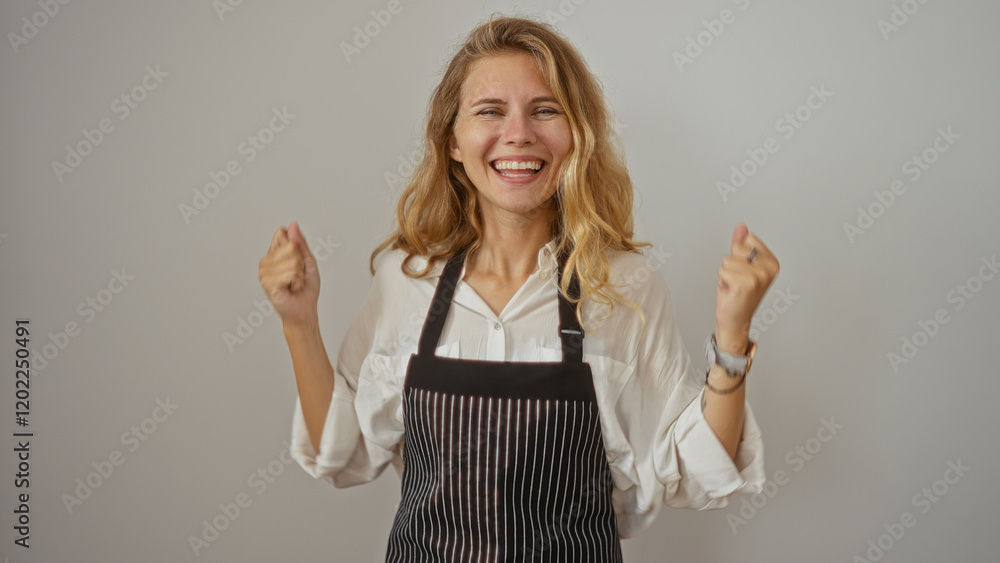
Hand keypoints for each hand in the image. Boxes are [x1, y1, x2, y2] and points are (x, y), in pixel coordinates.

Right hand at [258, 221, 320, 327]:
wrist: (304, 310)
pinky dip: (296, 282)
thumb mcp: (307, 260)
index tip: (298, 262)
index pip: (284, 234)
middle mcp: (265, 261)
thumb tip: (292, 224)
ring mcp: (264, 272)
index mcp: (273, 253)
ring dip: (299, 275)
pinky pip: (290, 273)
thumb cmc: (305, 288)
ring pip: (292, 261)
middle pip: (291, 247)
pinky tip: (291, 288)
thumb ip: (299, 242)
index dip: (298, 248)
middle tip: (297, 276)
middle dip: (301, 263)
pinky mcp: (267, 283)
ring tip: (294, 284)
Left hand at [715, 223, 778, 350]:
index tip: (743, 271)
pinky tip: (731, 292)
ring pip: (728, 260)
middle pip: (737, 248)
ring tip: (733, 287)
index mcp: (772, 262)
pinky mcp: (747, 283)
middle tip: (736, 281)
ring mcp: (759, 276)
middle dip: (731, 264)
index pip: (748, 239)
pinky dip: (722, 282)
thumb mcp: (739, 265)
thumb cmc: (737, 295)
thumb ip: (741, 244)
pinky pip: (723, 271)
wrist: (735, 320)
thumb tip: (742, 227)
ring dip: (726, 274)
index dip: (738, 255)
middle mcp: (769, 268)